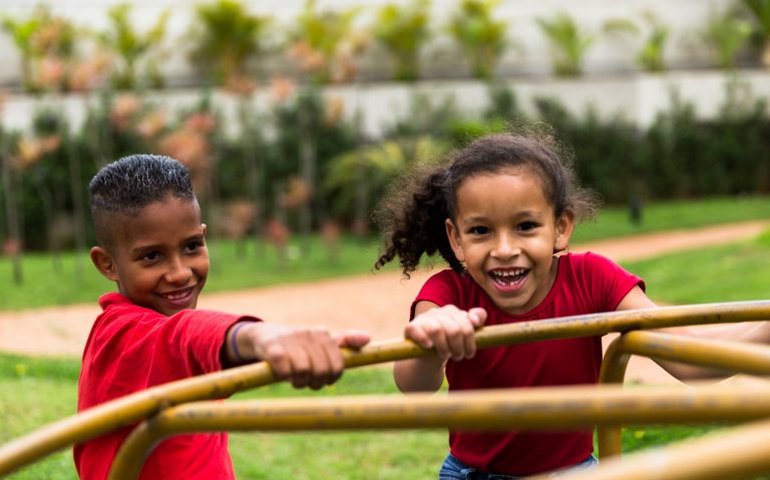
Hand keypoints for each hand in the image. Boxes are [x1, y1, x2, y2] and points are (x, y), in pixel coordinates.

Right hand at [248, 323, 369, 389]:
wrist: (263, 337)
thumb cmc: (298, 344)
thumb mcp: (321, 342)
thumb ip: (345, 341)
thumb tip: (368, 338)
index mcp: (323, 334)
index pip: (337, 365)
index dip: (330, 379)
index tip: (322, 380)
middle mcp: (309, 334)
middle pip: (322, 370)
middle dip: (315, 382)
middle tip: (306, 382)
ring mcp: (291, 340)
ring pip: (304, 371)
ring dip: (299, 382)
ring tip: (294, 379)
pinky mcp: (273, 348)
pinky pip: (285, 369)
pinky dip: (285, 376)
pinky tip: (281, 374)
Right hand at [405, 305, 485, 360]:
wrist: (426, 356)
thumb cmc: (448, 344)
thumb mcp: (464, 333)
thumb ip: (477, 319)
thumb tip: (476, 320)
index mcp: (452, 311)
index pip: (465, 319)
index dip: (470, 338)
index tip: (470, 352)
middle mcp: (437, 312)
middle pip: (454, 329)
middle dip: (459, 348)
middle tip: (458, 357)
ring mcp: (423, 319)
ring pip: (437, 330)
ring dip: (444, 348)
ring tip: (446, 356)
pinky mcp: (410, 327)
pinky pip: (417, 330)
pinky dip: (424, 340)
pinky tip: (430, 347)